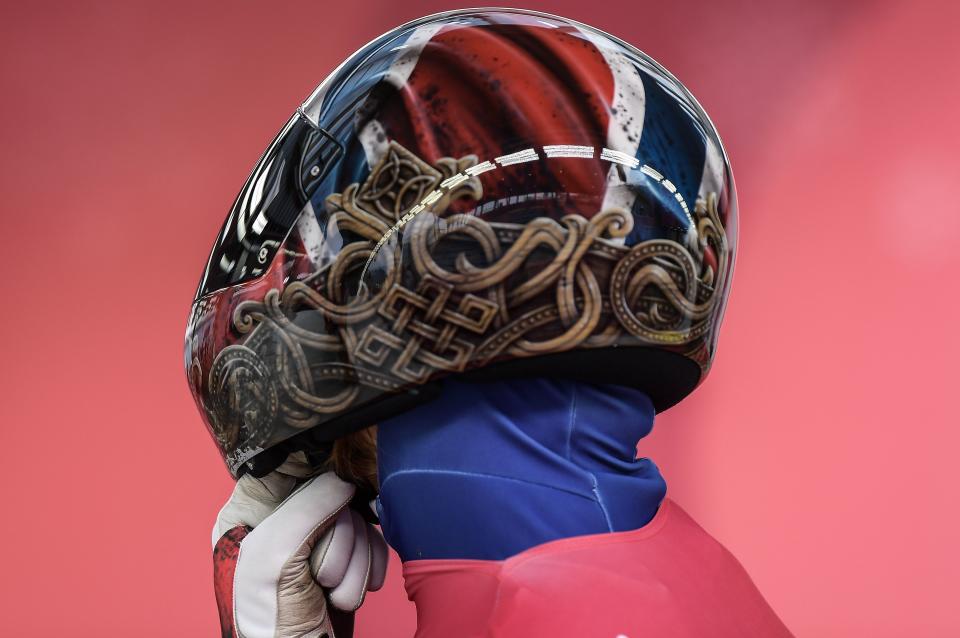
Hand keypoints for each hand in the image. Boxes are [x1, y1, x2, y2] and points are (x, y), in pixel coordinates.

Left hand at [212, 454, 387, 637]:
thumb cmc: (269, 627)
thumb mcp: (274, 558)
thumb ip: (306, 509)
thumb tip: (342, 480)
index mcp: (248, 515)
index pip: (285, 466)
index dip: (316, 476)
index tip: (333, 493)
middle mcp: (281, 523)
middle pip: (331, 493)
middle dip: (338, 538)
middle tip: (319, 572)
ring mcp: (315, 543)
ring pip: (357, 518)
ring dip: (354, 560)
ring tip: (330, 591)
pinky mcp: (343, 559)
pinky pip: (372, 540)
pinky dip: (369, 568)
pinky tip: (348, 592)